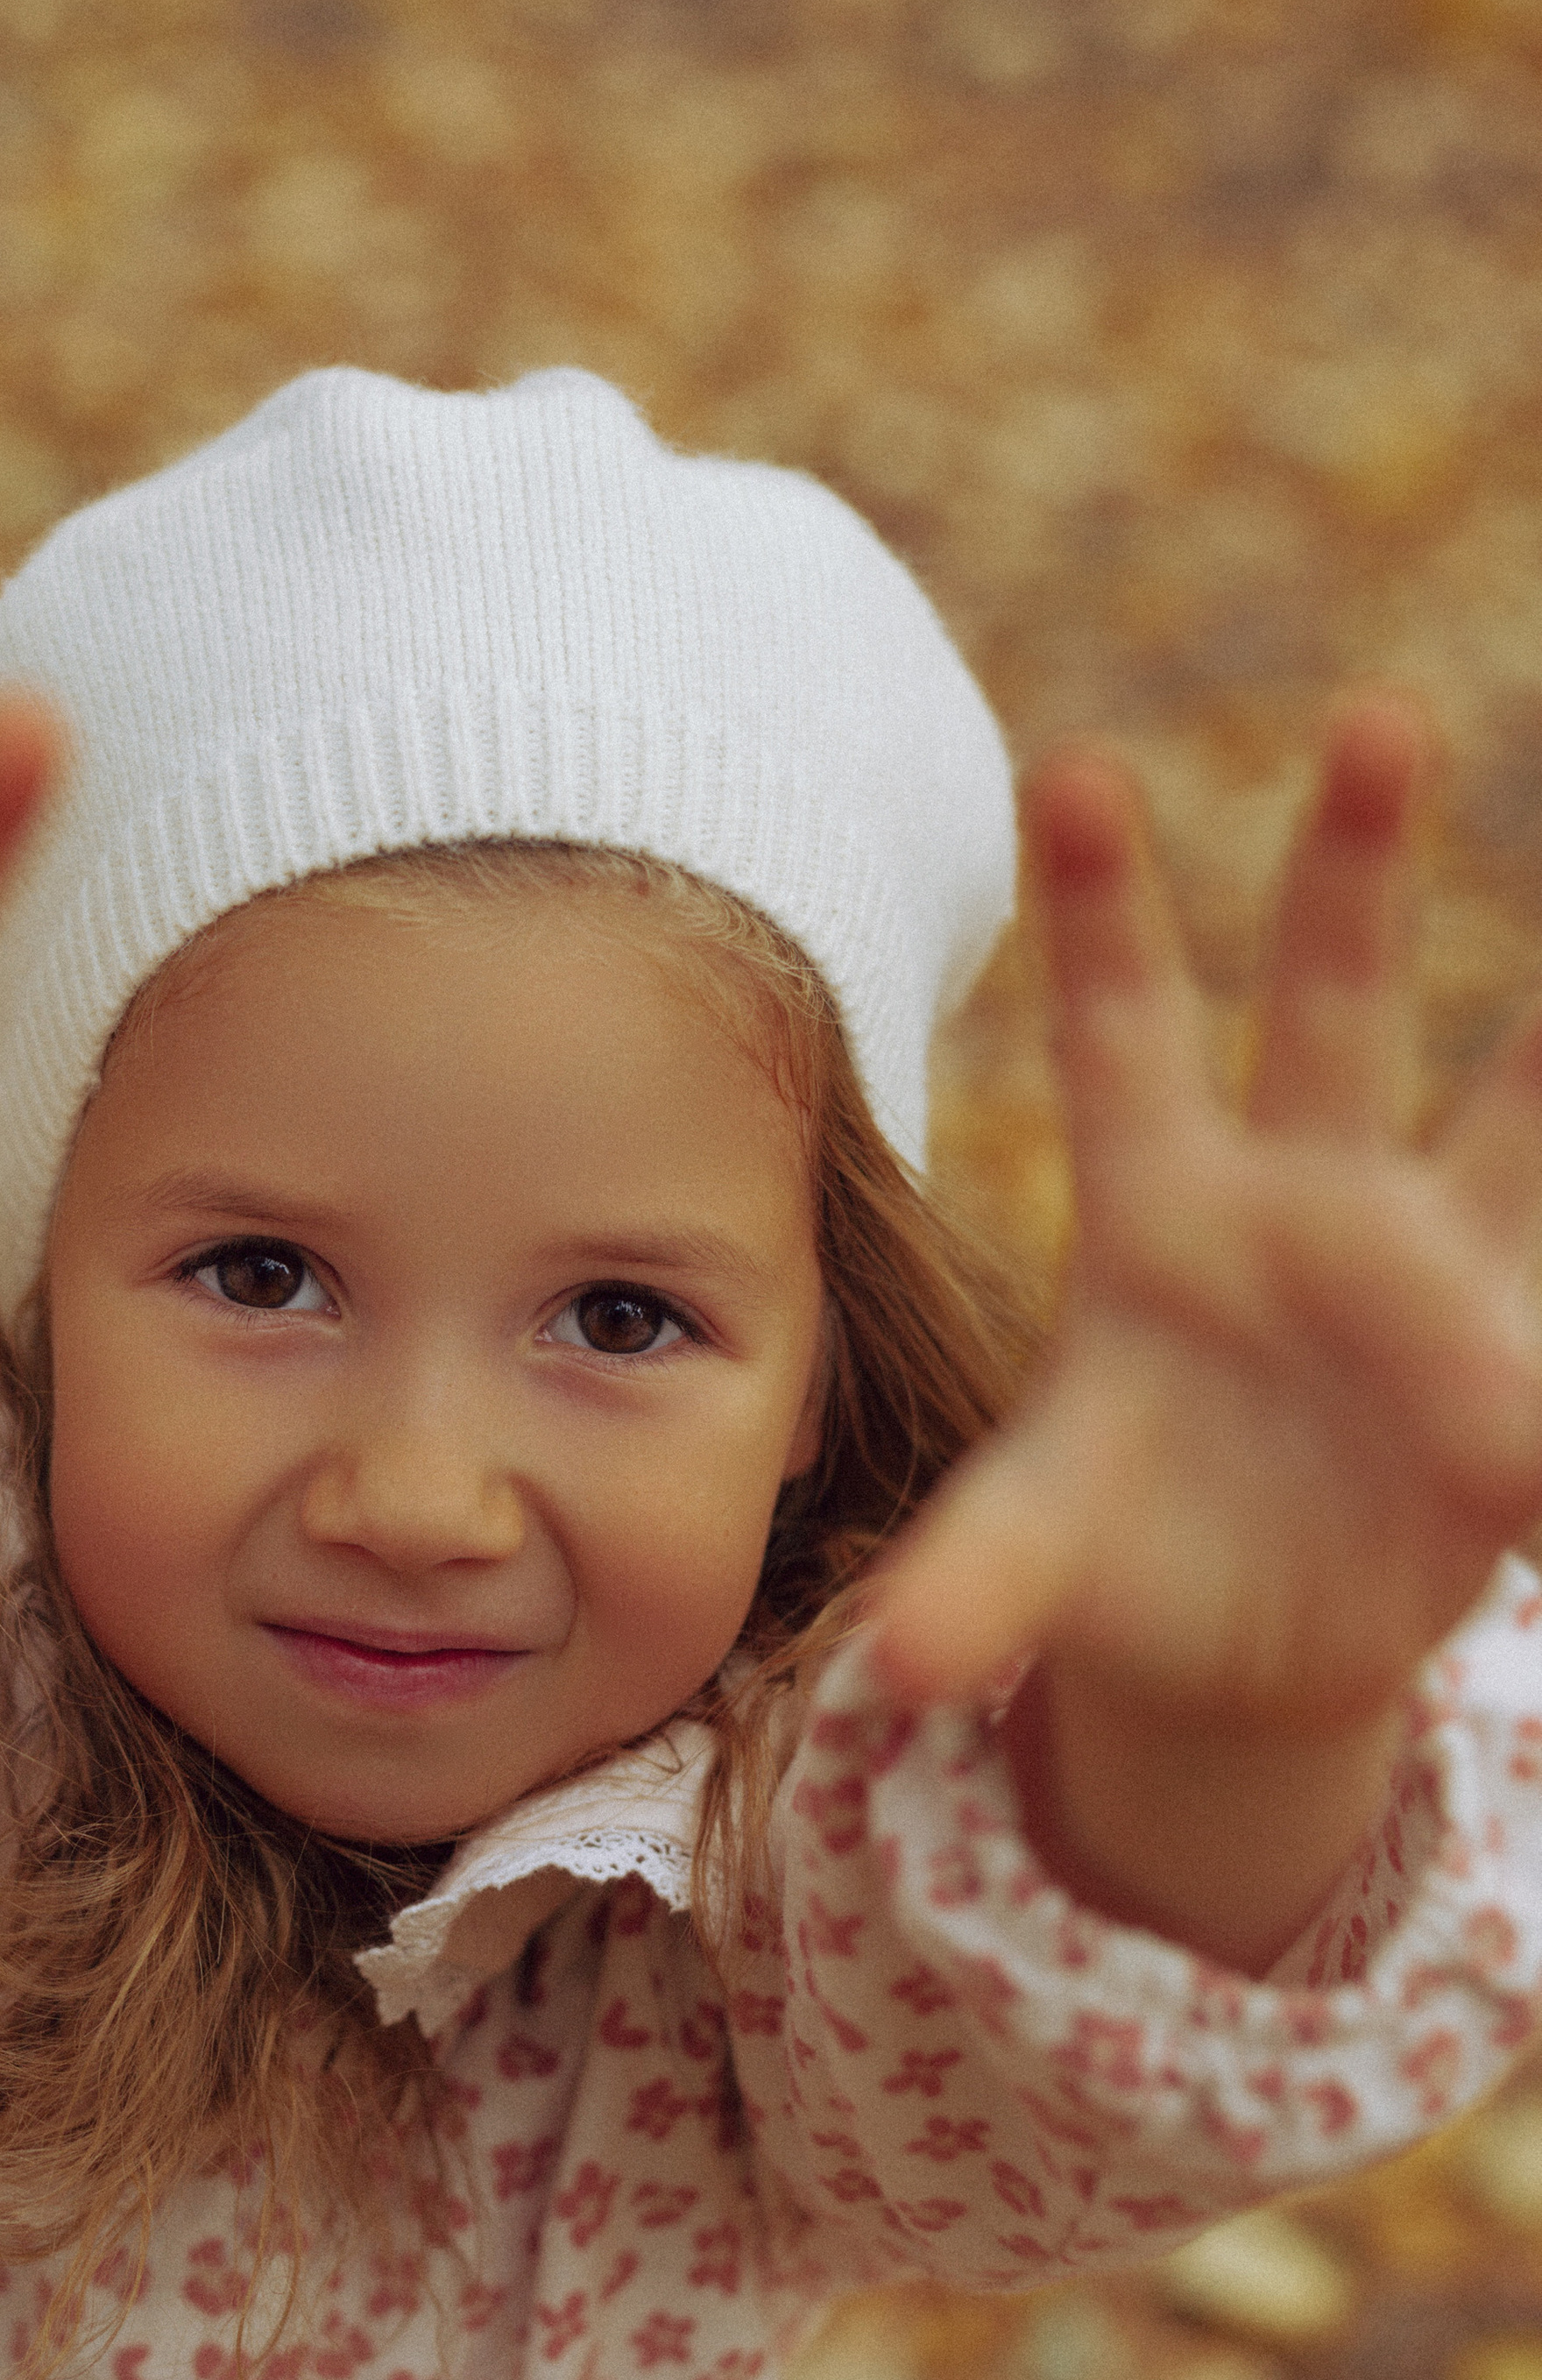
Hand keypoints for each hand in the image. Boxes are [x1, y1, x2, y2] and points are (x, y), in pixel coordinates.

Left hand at [870, 700, 1541, 1958]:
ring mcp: (1426, 1274)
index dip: (1106, 909)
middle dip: (1355, 865)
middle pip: (1331, 1005)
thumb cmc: (1119, 1543)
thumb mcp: (1037, 1554)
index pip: (1121, 1031)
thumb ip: (979, 1582)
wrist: (1241, 1632)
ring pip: (1508, 1118)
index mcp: (1157, 1209)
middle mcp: (1302, 1201)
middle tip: (1373, 709)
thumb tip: (899, 1670)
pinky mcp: (1513, 1379)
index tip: (1075, 768)